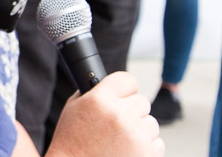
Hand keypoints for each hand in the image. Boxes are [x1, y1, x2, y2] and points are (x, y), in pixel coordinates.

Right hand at [45, 71, 163, 156]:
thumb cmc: (71, 142)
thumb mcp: (73, 108)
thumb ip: (94, 93)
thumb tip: (110, 86)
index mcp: (100, 99)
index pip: (127, 80)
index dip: (125, 88)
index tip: (124, 94)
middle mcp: (120, 114)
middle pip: (142, 101)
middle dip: (132, 111)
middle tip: (117, 123)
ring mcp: (135, 134)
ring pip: (151, 123)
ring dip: (140, 130)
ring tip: (120, 140)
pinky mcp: (147, 153)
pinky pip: (157, 143)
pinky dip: (146, 147)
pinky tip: (126, 151)